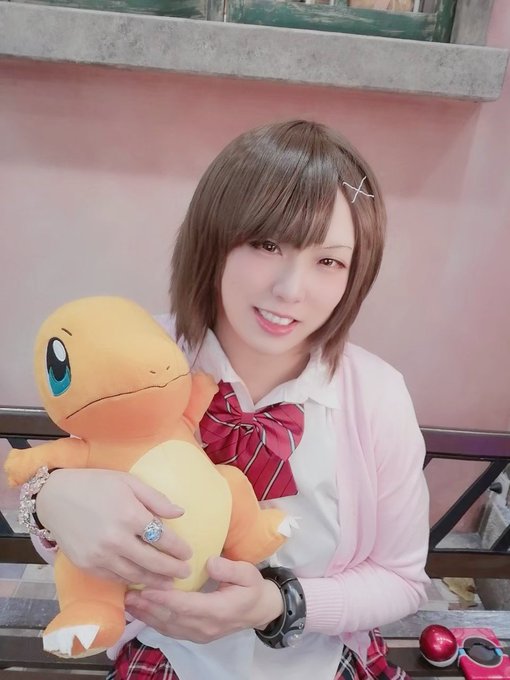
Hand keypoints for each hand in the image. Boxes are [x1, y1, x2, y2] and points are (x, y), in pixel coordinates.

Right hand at [36, 468, 191, 586]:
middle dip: (173, 570)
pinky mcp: (87, 566)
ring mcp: (100, 556)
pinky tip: (142, 581)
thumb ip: (156, 499)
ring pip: (135, 575)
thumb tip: (180, 513)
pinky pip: (115, 578)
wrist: (55, 496)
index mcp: (130, 515)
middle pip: (153, 561)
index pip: (163, 538)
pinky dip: (131, 581)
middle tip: (186, 574)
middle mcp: (116, 539)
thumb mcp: (129, 482)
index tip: (189, 553)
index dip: (179, 548)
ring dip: (155, 581)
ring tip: (169, 583)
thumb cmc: (96, 484)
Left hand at [124, 556, 283, 642]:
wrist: (259, 611)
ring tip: (129, 602)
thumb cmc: (252, 588)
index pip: (187, 606)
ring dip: (147, 615)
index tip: (147, 588)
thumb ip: (230, 570)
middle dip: (149, 607)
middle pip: (172, 618)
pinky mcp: (193, 634)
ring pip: (167, 626)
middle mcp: (205, 626)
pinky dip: (153, 621)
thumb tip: (209, 563)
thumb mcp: (248, 574)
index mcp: (218, 611)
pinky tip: (141, 610)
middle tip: (128, 594)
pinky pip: (170, 629)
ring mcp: (198, 634)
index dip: (165, 599)